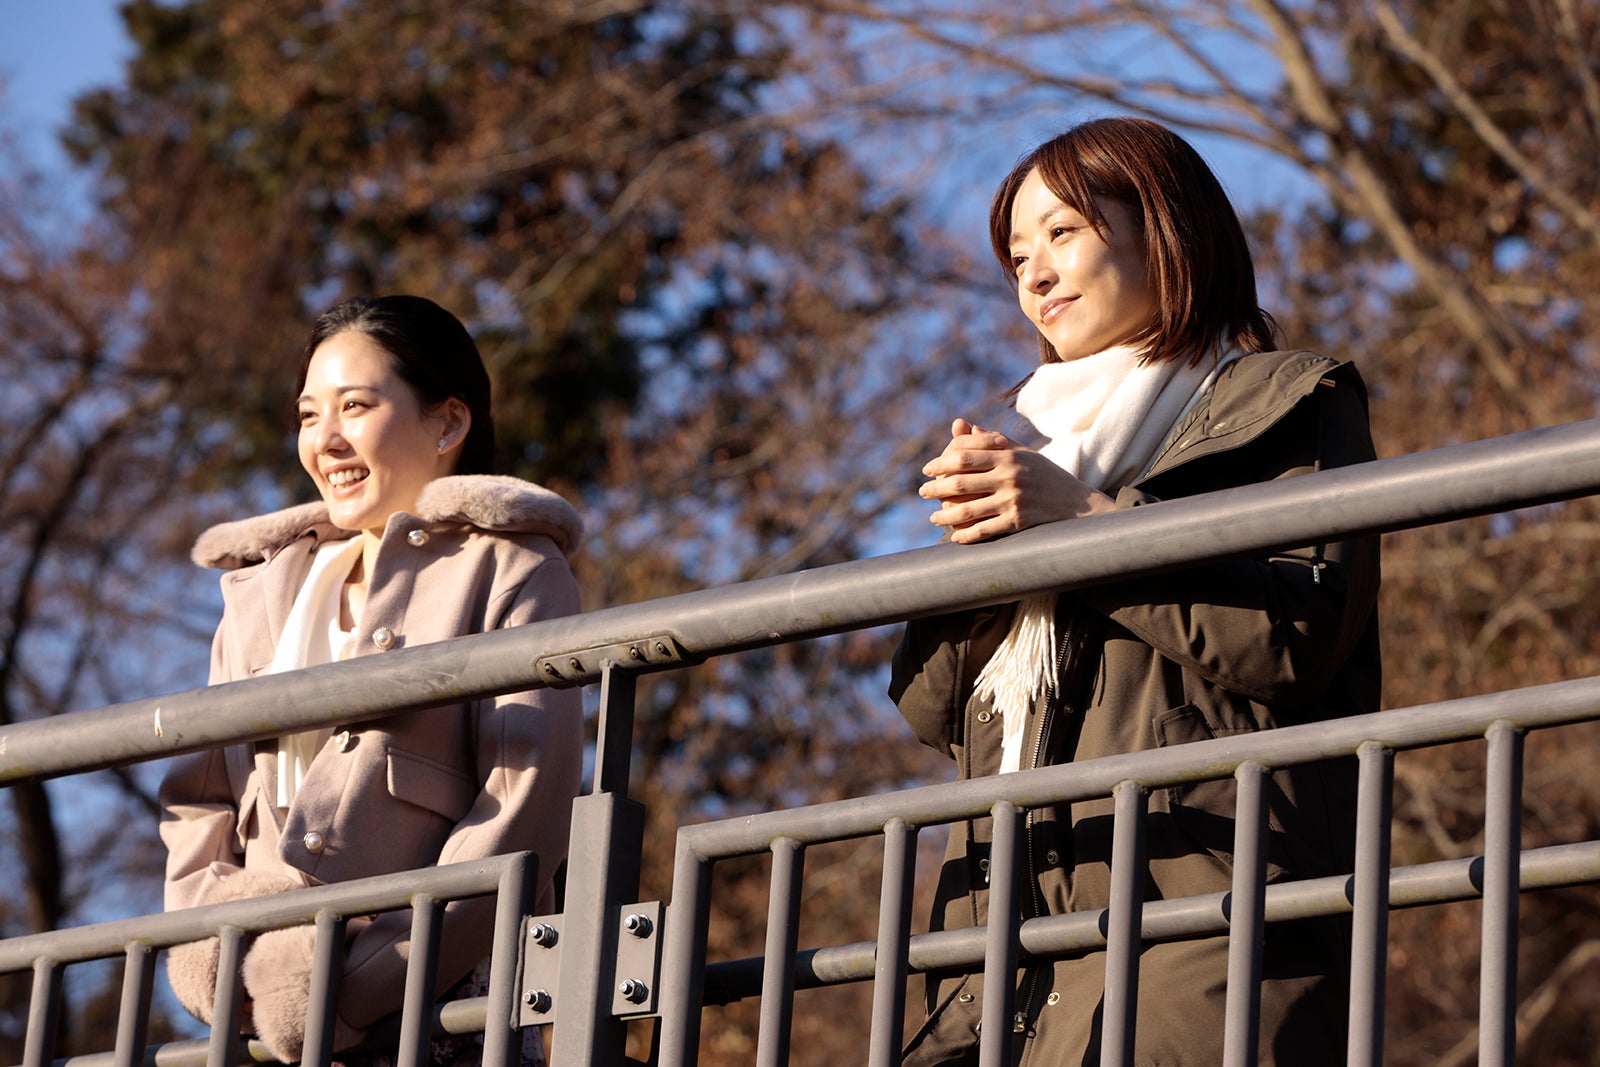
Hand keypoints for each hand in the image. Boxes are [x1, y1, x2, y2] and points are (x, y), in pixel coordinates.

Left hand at [919, 418, 1114, 542]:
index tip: (927, 469)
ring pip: (968, 509)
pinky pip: (985, 530)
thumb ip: (992, 440)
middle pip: (960, 480)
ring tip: (933, 518)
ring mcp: (1013, 499)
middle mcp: (1009, 475)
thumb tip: (964, 428)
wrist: (1076, 503)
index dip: (941, 461)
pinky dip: (966, 535)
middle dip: (936, 487)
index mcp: (1008, 454)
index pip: (964, 454)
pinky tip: (955, 538)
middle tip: (922, 492)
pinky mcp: (1019, 521)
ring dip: (944, 516)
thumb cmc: (1044, 474)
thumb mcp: (1022, 452)